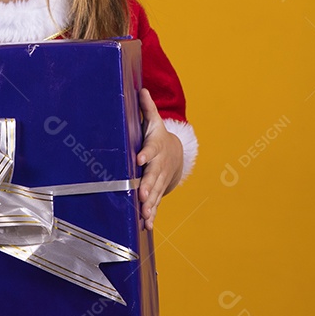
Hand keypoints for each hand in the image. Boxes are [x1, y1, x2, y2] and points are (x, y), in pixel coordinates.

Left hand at [135, 88, 182, 230]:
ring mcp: (160, 180)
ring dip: (151, 205)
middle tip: (143, 195)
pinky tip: (147, 226)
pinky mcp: (159, 191)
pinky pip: (156, 204)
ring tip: (144, 215)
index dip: (146, 153)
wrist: (175, 153)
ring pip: (156, 193)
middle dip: (149, 186)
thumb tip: (141, 89)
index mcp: (156, 147)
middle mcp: (159, 165)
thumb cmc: (157, 135)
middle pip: (154, 176)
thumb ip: (147, 108)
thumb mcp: (154, 121)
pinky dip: (152, 215)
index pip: (151, 149)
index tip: (139, 159)